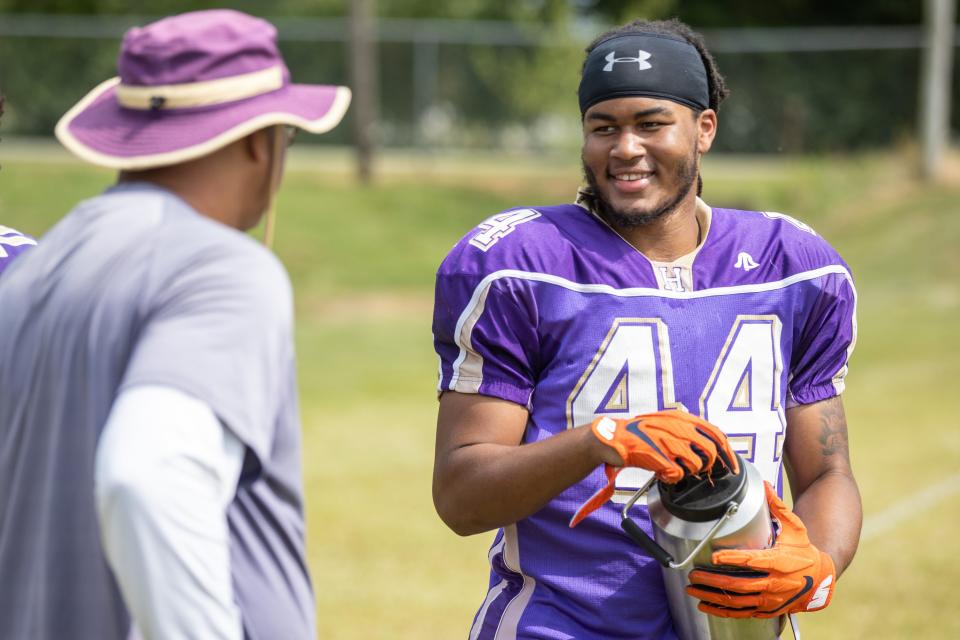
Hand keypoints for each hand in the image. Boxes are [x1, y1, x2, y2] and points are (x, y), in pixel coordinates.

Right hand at [570, 410, 736, 526]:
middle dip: (710, 466)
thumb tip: (707, 448)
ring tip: (678, 472)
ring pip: (696, 463)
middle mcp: (676, 426)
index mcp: (680, 417)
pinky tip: (664, 475)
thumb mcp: (664, 424)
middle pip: (709, 450)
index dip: (728, 452)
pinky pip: (677, 474)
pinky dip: (673, 478)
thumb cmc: (637, 434)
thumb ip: (685, 432)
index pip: (716, 433)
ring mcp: (667, 441)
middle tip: (704, 473)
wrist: (613, 438)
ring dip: (690, 472)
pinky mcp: (657, 456)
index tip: (732, 466)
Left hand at [686, 482, 835, 617]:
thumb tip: (763, 485)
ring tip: (693, 588)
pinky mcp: (768, 611)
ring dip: (712, 596)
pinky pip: (742, 613)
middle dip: (713, 580)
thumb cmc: (805, 552)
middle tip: (694, 573)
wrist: (821, 580)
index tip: (713, 555)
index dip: (732, 559)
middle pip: (739, 585)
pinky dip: (722, 611)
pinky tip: (705, 605)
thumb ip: (777, 507)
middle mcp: (775, 583)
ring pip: (737, 602)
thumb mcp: (795, 528)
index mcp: (779, 561)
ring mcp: (771, 600)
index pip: (752, 561)